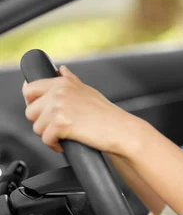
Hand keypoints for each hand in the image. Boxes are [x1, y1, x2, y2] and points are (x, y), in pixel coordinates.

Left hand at [22, 66, 141, 156]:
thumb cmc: (107, 114)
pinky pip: (45, 139)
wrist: (121, 130)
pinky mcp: (60, 124)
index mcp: (63, 83)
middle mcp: (59, 92)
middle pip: (30, 111)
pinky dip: (55, 145)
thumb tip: (61, 70)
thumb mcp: (88, 91)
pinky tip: (67, 142)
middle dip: (42, 122)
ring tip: (66, 134)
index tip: (42, 111)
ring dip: (49, 135)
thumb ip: (70, 81)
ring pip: (36, 127)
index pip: (30, 89)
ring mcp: (59, 107)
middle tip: (59, 126)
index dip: (33, 103)